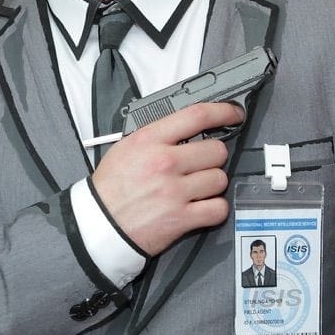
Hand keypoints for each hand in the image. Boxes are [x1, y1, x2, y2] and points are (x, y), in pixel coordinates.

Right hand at [91, 102, 240, 255]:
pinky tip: (201, 206)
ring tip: (195, 188)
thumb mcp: (126, 147)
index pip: (196, 116)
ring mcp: (174, 191)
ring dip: (212, 184)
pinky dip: (214, 208)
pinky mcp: (182, 217)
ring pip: (220, 179)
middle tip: (200, 164)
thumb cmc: (111, 186)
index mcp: (149, 140)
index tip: (233, 113)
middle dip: (213, 157)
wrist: (100, 223)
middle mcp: (164, 162)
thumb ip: (157, 136)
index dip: (223, 111)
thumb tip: (189, 127)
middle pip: (217, 150)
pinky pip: (218, 208)